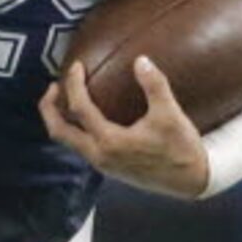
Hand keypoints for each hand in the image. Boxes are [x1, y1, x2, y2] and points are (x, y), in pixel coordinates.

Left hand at [39, 56, 209, 197]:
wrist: (192, 182)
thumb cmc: (182, 149)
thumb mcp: (171, 115)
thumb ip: (155, 86)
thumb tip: (141, 60)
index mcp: (110, 142)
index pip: (79, 109)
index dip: (74, 84)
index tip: (76, 66)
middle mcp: (99, 155)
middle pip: (58, 131)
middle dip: (49, 108)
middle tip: (54, 86)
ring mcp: (102, 163)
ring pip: (68, 141)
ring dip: (61, 119)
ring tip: (66, 97)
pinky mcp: (109, 167)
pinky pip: (81, 145)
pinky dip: (76, 128)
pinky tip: (88, 114)